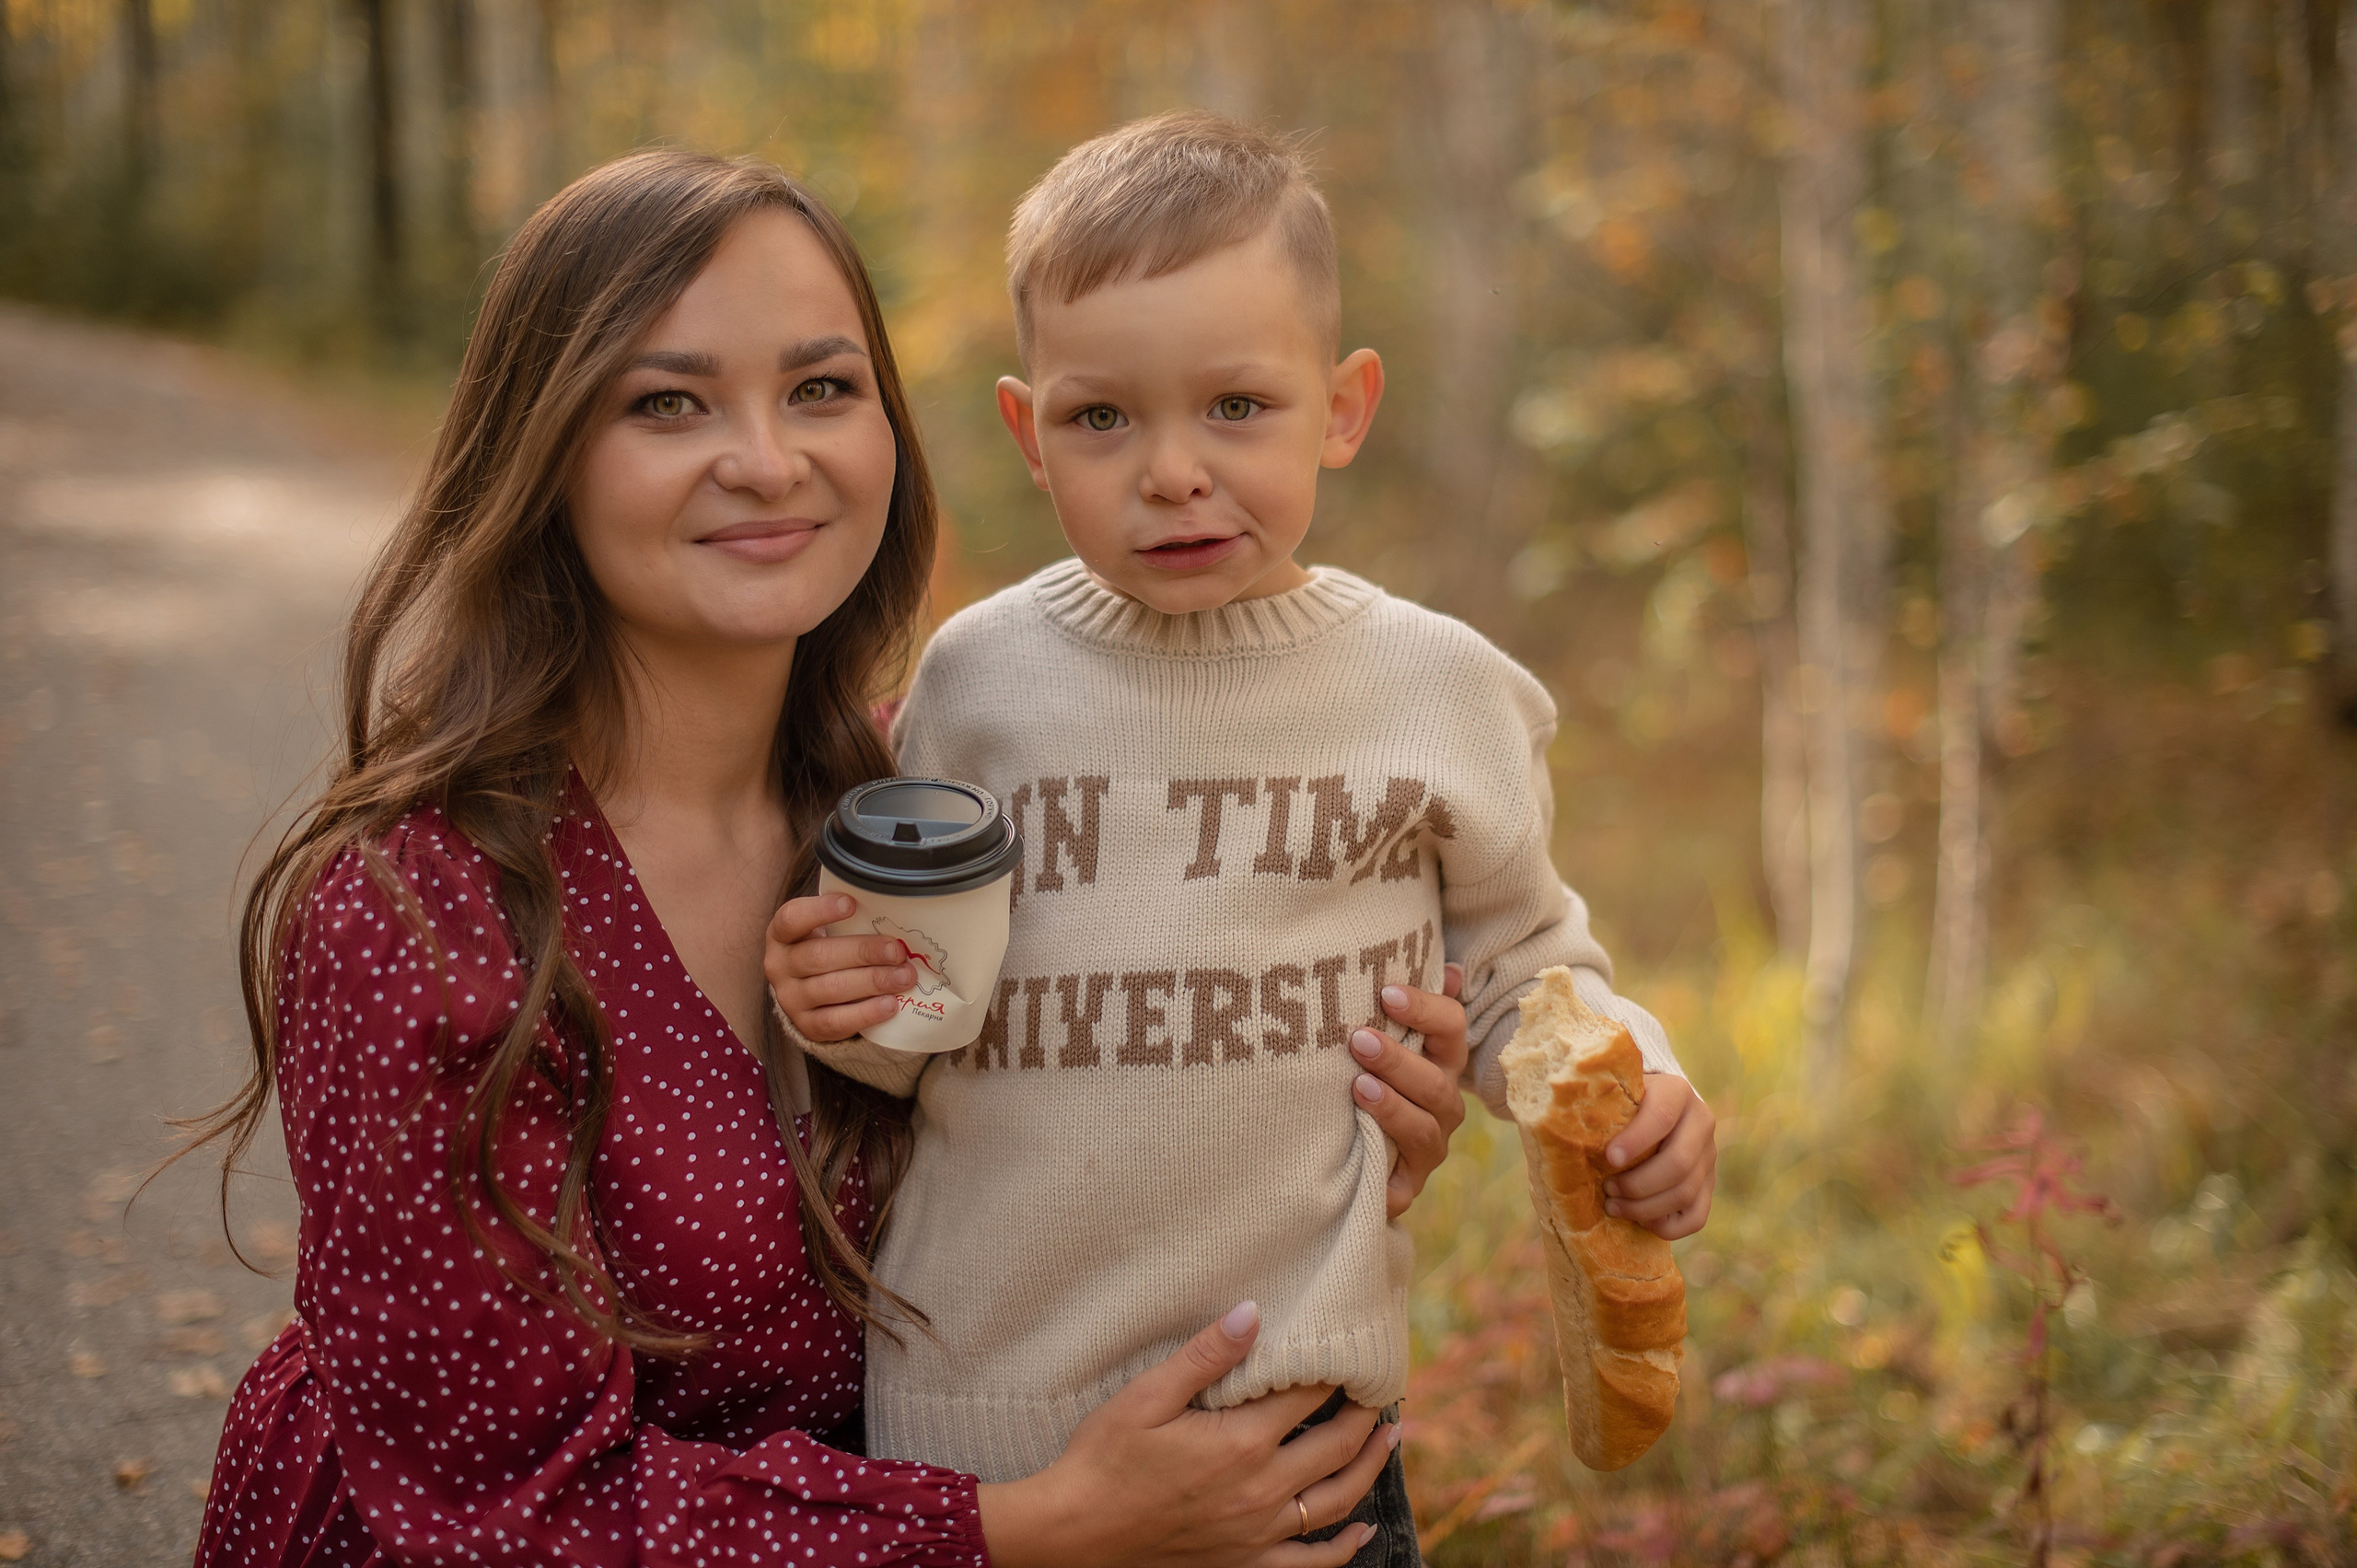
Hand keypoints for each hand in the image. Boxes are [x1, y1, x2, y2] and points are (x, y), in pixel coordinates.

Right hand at [763, 893, 914, 1040]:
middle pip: (819, 956)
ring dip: (872, 982)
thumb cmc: (829, 951)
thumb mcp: (829, 931)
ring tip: (904, 977)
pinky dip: (866, 1013)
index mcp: (782, 935)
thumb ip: (851, 922)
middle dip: (863, 952)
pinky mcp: (807, 1026)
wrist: (813, 996)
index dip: (819, 910)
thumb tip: (896, 910)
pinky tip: (891, 1004)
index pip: (792, 919)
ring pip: (831, 989)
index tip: (851, 904)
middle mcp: (779, 966)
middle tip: (897, 951)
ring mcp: (790, 999)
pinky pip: (836, 1021)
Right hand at [978, 1303, 1393, 1567]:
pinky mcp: (1245, 1562)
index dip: (1334, 1372)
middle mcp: (1261, 1489)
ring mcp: (1257, 1531)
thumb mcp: (1147, 1397)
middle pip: (1335, 1445)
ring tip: (1387, 1439)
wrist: (1076, 1531)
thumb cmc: (1104, 1457)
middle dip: (1363, 1414)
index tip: (1351, 1351)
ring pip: (1336, 1501)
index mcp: (1240, 1442)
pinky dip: (1343, 1548)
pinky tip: (1362, 1532)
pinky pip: (1310, 1563)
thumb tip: (1253, 1314)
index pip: (1307, 1396)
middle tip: (1380, 1389)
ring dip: (1368, 1467)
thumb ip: (1205, 1356)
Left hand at [1347, 963, 1468, 1219]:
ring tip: (1357, 1086)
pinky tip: (1359, 1142)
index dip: (1425, 1009)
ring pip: (1423, 1127)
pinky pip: (1401, 1180)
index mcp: (1443, 1059)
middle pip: (1435, 1080)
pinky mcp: (1406, 1186)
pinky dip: (1384, 1164)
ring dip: (1391, 1106)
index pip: (1452, 1027)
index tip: (1386, 993)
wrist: (1357, 1152)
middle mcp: (1444, 1102)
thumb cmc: (1374, 1075)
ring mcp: (1430, 1146)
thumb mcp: (1389, 1038)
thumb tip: (1452, 969)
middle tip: (1358, 1038)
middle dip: (1397, 1059)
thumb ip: (1414, 1005)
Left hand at [1601, 1072, 1716, 1238]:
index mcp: (1676, 1091)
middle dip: (1637, 1184)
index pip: (1661, 1117)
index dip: (1635, 1141)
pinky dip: (1666, 1226)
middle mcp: (1701, 1122)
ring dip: (1645, 1208)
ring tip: (1614, 1206)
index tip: (1608, 1158)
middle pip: (1678, 1164)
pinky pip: (1696, 1217)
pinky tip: (1640, 1220)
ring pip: (1685, 1193)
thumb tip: (1553, 1125)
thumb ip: (1596, 1102)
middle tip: (1607, 1189)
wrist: (1655, 1107)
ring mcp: (1709, 1156)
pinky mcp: (1709, 1184)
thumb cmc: (1620, 1102)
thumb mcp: (1614, 1093)